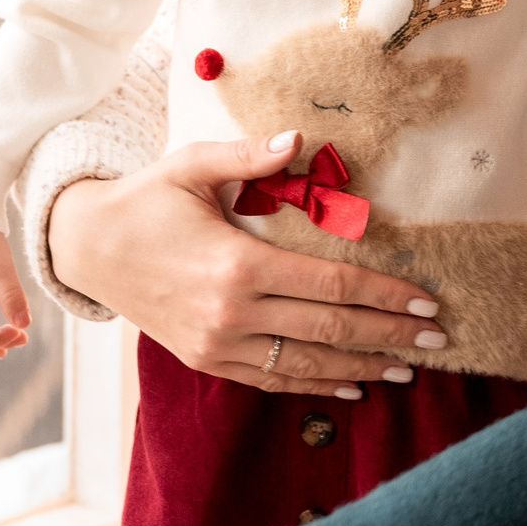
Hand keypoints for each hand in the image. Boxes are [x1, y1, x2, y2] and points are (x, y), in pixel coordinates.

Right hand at [48, 130, 448, 397]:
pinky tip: (354, 386)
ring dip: (363, 367)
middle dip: (390, 335)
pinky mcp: (208, 361)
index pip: (332, 285)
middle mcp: (232, 314)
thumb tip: (299, 138)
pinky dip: (317, 384)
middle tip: (438, 340)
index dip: (385, 295)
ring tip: (408, 368)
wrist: (88, 248)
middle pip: (331, 328)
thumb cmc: (146, 200)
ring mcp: (219, 345)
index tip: (426, 301)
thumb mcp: (191, 165)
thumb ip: (248, 155)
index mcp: (238, 265)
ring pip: (308, 362)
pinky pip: (273, 379)